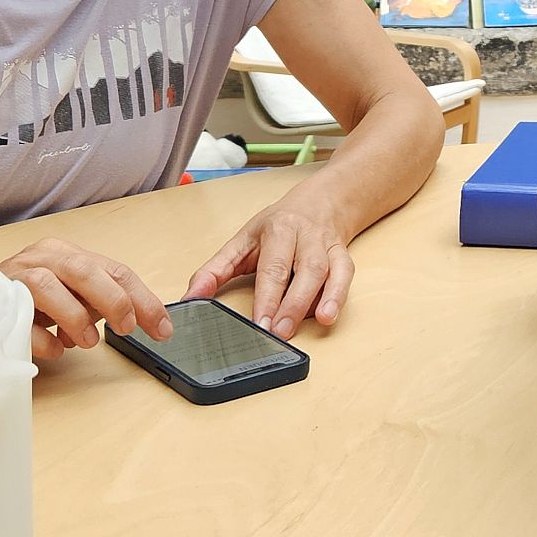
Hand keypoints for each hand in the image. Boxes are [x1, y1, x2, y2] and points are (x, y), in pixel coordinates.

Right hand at [0, 237, 173, 361]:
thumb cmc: (28, 300)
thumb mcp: (70, 296)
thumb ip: (98, 300)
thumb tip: (136, 317)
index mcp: (67, 254)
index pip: (114, 270)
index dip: (143, 300)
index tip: (164, 329)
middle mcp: (41, 258)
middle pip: (84, 270)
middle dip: (113, 301)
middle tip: (127, 329)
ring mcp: (14, 277)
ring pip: (48, 284)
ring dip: (75, 316)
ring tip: (87, 342)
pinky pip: (18, 316)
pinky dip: (41, 337)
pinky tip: (54, 349)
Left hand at [183, 181, 357, 340]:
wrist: (320, 203)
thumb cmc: (277, 226)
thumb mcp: (242, 242)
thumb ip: (214, 271)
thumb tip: (190, 299)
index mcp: (278, 230)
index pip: (272, 267)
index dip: (267, 298)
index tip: (259, 324)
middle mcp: (305, 236)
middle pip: (304, 269)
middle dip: (292, 304)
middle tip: (279, 333)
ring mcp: (327, 245)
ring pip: (328, 272)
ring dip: (320, 301)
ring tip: (306, 327)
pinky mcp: (343, 255)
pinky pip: (346, 275)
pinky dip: (339, 295)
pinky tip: (329, 315)